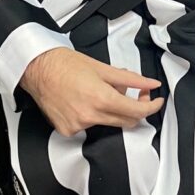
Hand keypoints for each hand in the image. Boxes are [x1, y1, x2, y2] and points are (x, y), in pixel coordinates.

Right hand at [20, 48, 163, 136]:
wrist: (37, 68)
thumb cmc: (65, 64)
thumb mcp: (102, 68)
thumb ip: (130, 79)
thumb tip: (151, 83)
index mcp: (101, 98)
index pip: (136, 112)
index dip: (151, 107)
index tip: (157, 101)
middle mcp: (90, 116)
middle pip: (126, 121)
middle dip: (135, 108)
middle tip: (136, 93)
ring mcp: (78, 125)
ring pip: (107, 123)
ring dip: (112, 110)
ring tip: (101, 91)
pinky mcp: (67, 130)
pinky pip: (89, 126)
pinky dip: (93, 115)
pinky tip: (84, 101)